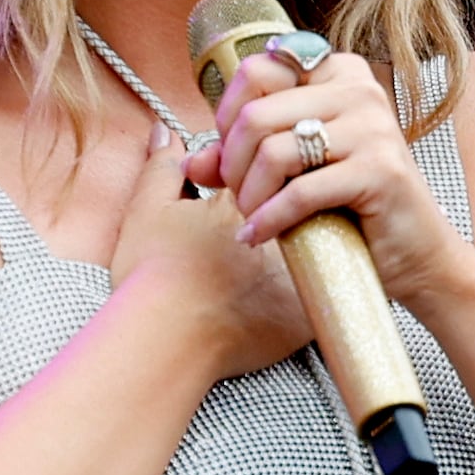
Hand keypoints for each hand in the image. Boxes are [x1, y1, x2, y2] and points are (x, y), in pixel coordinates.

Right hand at [105, 120, 308, 380]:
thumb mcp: (147, 209)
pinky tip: (300, 289)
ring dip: (311, 244)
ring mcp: (301, 273)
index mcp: (249, 200)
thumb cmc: (151, 276)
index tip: (238, 199)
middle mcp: (283, 230)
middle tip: (266, 229)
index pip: (272, 172)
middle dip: (291, 207)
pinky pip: (327, 293)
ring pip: (322, 247)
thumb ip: (162, 166)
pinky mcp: (309, 315)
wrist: (162, 341)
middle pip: (304, 206)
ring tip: (284, 258)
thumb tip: (165, 132)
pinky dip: (318, 287)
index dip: (257, 180)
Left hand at [189, 44, 469, 310]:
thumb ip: (246, 156)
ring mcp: (374, 128)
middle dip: (232, 163)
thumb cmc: (356, 209)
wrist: (418, 256)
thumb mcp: (298, 171)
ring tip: (250, 217)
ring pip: (273, 150)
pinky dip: (269, 219)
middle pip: (257, 112)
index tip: (230, 155)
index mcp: (340, 74)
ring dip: (248, 194)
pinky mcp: (380, 171)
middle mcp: (361, 89)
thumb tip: (191, 159)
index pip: (258, 69)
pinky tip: (260, 236)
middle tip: (236, 196)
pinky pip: (300, 192)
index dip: (228, 115)